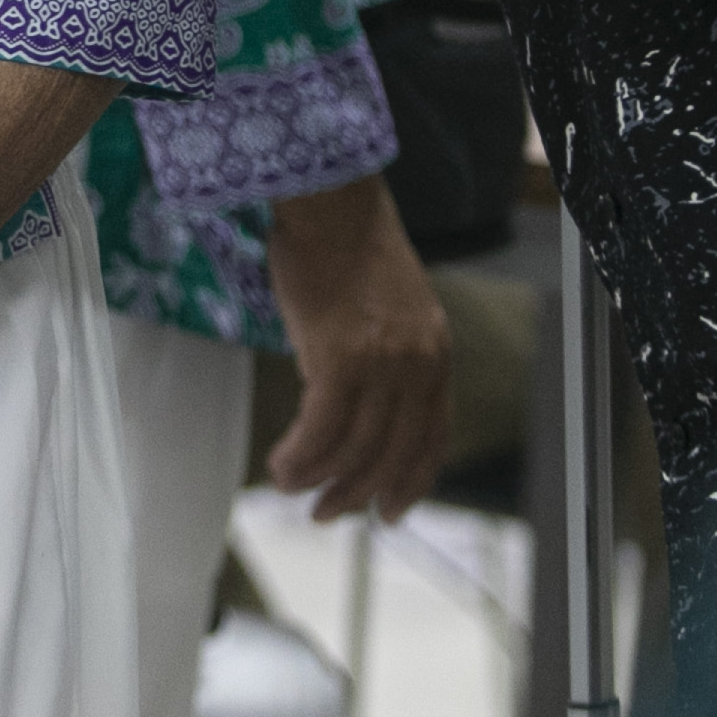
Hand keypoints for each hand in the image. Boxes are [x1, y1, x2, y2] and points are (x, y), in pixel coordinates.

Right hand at [265, 173, 450, 520]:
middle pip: (392, 453)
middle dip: (358, 493)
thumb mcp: (392, 307)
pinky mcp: (340, 360)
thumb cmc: (346, 246)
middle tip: (326, 514)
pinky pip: (320, 431)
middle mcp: (418, 365)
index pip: (432, 437)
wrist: (329, 201)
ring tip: (289, 487)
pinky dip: (300, 456)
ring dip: (319, 479)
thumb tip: (358, 402)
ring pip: (354, 449)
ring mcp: (382, 364)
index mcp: (435, 353)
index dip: (410, 482)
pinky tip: (281, 464)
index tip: (389, 511)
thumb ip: (390, 355)